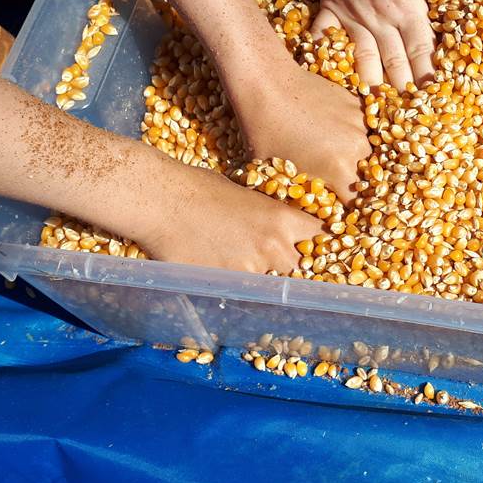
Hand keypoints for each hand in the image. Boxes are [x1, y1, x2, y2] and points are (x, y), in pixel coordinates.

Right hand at [145, 164, 322, 273]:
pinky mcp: (226, 285)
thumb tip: (280, 231)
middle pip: (299, 269)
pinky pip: (240, 294)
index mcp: (283, 220)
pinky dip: (234, 290)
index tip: (316, 250)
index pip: (320, 239)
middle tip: (275, 264)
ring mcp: (250, 269)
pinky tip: (222, 277)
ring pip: (269, 286)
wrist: (162, 199)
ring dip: (261, 281)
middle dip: (290, 268)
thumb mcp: (248, 195)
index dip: (319, 245)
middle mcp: (274, 247)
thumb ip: (270, 218)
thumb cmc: (200, 188)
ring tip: (241, 270)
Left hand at [230, 61, 371, 202]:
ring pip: (367, 151)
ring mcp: (361, 124)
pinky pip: (363, 128)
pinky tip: (331, 132)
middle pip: (366, 177)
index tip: (340, 209)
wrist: (267, 84)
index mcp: (339, 170)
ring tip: (331, 153)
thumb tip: (315, 214)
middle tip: (334, 181)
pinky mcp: (359, 104)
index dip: (349, 209)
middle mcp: (358, 148)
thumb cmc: (264, 132)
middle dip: (354, 183)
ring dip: (354, 157)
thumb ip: (303, 197)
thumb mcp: (278, 175)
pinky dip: (351, 134)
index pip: (357, 203)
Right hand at [311, 0, 468, 89]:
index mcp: (407, 7)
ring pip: (361, 57)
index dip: (430, 74)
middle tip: (410, 112)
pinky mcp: (330, 7)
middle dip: (403, 88)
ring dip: (368, 80)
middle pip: (393, 61)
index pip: (422, 50)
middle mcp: (380, 18)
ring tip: (374, 103)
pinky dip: (323, 52)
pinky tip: (324, 69)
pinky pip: (324, 35)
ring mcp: (352, 15)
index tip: (437, 96)